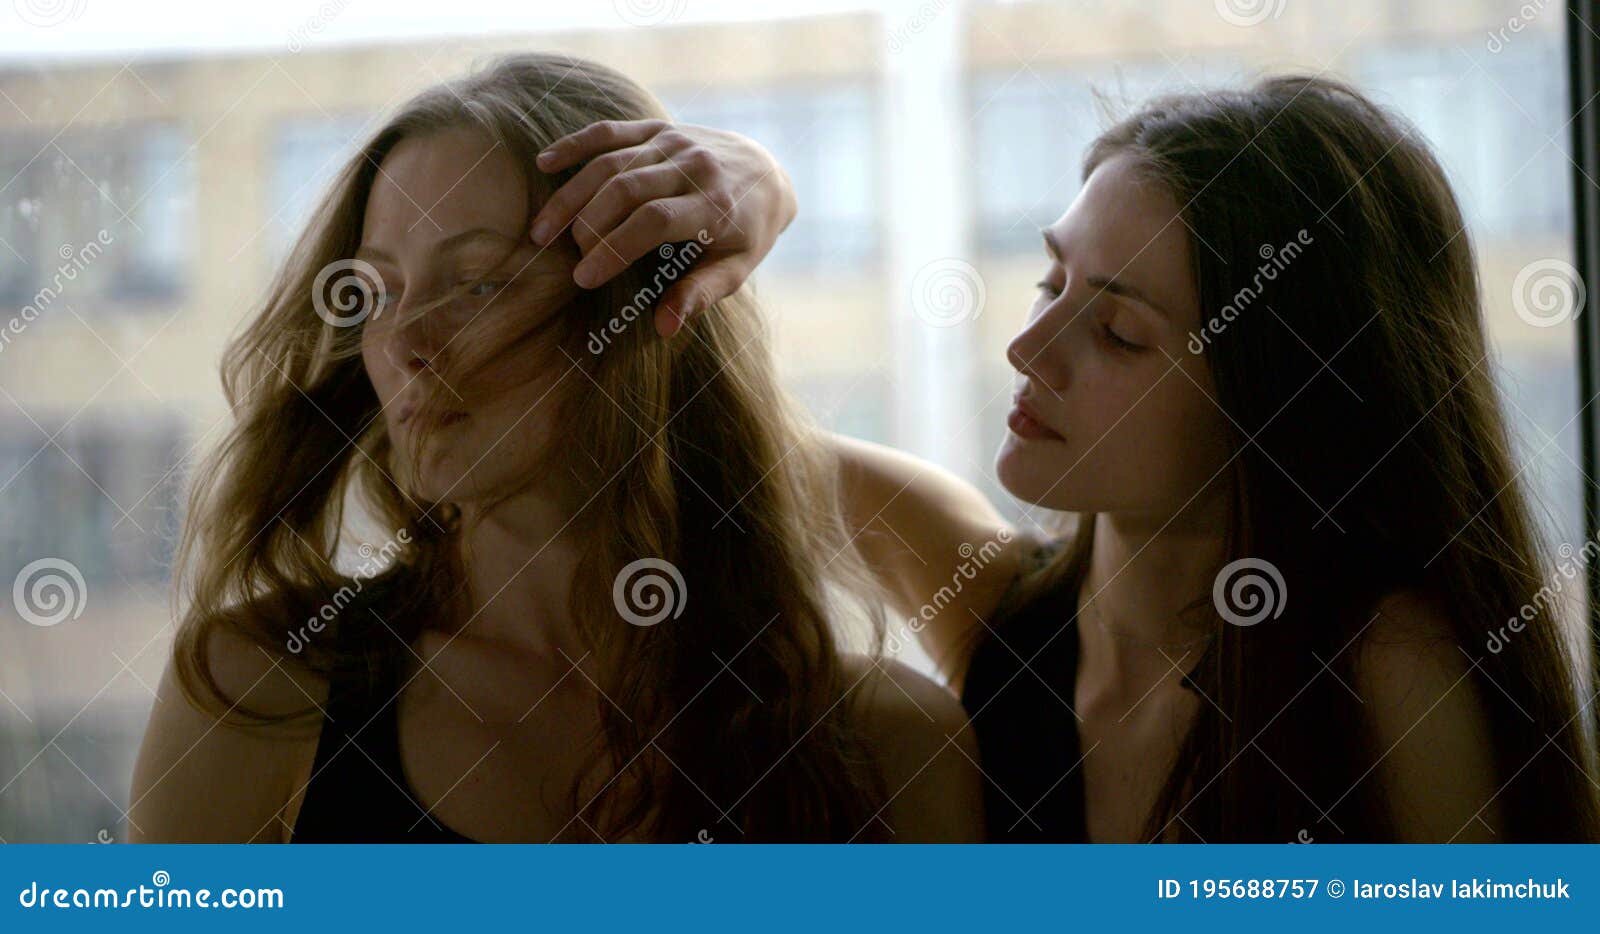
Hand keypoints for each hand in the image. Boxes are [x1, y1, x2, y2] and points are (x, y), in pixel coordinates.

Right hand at [530, 119, 796, 337]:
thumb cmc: (747, 233)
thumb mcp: (735, 269)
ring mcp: (672, 142)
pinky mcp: (657, 128)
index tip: (584, 277)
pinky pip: (609, 132)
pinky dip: (574, 145)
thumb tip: (662, 326)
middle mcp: (693, 167)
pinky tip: (544, 163)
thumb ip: (700, 294)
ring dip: (571, 197)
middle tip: (568, 260)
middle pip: (626, 190)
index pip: (654, 222)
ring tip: (543, 232)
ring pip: (610, 163)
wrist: (768, 174)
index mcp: (714, 205)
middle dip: (589, 227)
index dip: (614, 248)